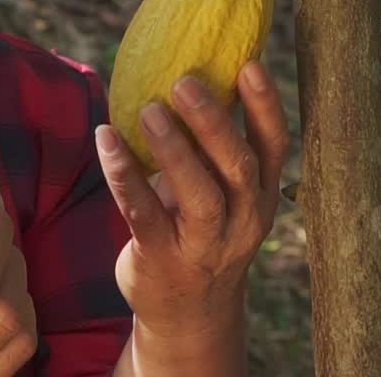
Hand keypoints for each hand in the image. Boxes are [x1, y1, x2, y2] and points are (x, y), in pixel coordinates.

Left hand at [95, 61, 289, 346]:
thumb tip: (192, 71)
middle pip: (239, 167)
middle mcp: (241, 221)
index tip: (250, 63)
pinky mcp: (162, 259)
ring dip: (173, 149)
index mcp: (261, 196)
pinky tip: (106, 138)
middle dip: (214, 122)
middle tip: (184, 81)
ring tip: (149, 109)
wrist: (188, 316)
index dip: (265, 105)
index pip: (274, 146)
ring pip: (199, 195)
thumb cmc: (200, 231)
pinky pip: (143, 214)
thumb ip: (212, 147)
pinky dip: (123, 175)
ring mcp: (204, 245)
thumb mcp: (221, 194)